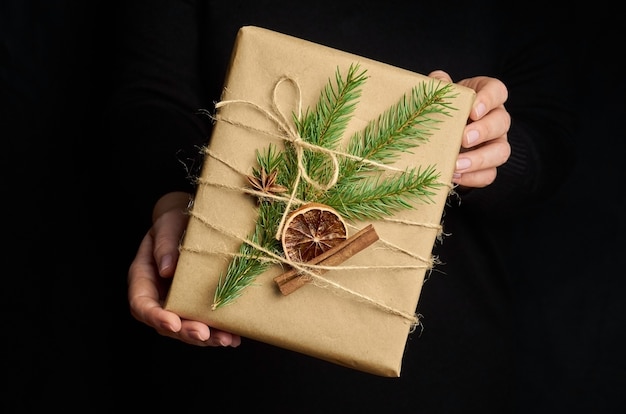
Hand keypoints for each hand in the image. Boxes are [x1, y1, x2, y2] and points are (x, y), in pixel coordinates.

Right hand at [127, 191, 241, 346]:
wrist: (189, 221)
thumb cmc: (174, 221)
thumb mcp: (167, 226)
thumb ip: (165, 245)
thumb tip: (166, 271)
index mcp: (143, 278)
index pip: (142, 305)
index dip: (156, 317)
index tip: (172, 323)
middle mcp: (158, 296)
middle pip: (166, 324)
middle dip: (186, 332)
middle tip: (206, 336)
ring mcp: (177, 302)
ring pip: (187, 328)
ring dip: (206, 337)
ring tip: (227, 340)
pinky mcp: (195, 304)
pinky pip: (204, 321)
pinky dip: (218, 330)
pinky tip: (234, 336)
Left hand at [429, 70, 510, 188]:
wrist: (438, 136)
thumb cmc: (442, 109)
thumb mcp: (439, 95)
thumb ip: (439, 85)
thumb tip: (439, 81)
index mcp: (486, 96)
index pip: (497, 91)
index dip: (488, 100)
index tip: (473, 110)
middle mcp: (496, 119)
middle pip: (502, 122)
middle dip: (483, 131)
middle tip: (463, 139)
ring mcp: (495, 144)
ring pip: (501, 152)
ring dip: (479, 160)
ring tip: (456, 164)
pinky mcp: (488, 166)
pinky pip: (489, 175)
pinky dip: (473, 178)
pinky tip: (454, 176)